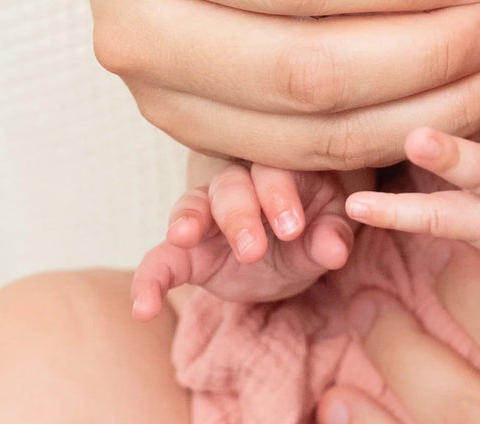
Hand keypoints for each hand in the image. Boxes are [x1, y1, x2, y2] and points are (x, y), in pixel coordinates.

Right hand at [131, 162, 355, 317]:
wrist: (286, 255)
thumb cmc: (310, 228)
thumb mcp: (327, 232)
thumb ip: (331, 236)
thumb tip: (337, 249)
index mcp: (281, 172)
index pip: (276, 171)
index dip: (281, 196)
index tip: (293, 228)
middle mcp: (240, 183)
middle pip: (232, 185)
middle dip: (240, 214)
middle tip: (252, 249)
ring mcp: (208, 212)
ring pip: (194, 205)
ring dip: (189, 221)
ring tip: (183, 237)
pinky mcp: (186, 251)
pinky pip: (160, 257)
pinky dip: (148, 279)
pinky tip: (142, 308)